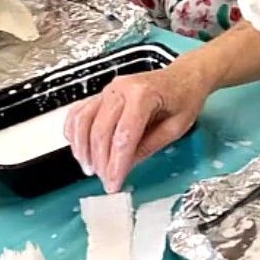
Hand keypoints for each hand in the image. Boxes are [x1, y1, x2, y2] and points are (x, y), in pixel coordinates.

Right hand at [66, 59, 210, 192]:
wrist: (184, 75)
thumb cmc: (185, 98)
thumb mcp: (176, 127)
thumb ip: (149, 146)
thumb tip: (124, 167)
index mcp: (144, 95)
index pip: (124, 136)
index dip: (116, 164)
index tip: (113, 184)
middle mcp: (121, 89)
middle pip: (101, 130)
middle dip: (100, 161)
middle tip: (104, 180)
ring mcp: (109, 89)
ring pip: (84, 120)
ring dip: (82, 148)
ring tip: (89, 168)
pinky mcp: (102, 93)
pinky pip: (80, 111)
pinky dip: (74, 131)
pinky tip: (78, 148)